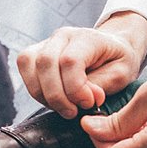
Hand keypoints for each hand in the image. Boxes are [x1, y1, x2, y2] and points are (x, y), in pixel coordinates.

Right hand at [17, 14, 146, 117]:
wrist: (111, 49)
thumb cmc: (117, 61)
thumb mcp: (122, 74)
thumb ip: (102, 85)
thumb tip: (83, 98)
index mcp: (87, 37)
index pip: (69, 61)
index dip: (75, 89)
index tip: (88, 103)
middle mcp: (63, 36)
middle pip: (45, 63)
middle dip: (57, 96)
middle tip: (74, 111)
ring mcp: (46, 42)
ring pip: (29, 65)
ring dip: (44, 95)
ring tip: (64, 106)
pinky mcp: (36, 53)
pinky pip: (25, 69)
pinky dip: (36, 90)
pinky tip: (53, 99)